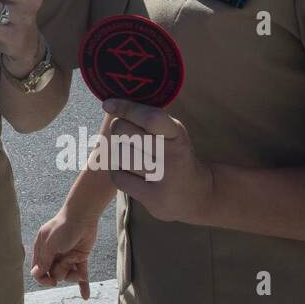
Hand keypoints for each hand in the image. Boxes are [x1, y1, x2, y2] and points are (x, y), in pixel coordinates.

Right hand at [30, 210, 97, 299]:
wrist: (83, 216)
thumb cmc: (63, 228)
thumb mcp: (50, 245)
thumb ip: (43, 261)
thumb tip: (36, 274)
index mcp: (42, 250)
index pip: (38, 271)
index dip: (43, 279)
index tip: (52, 282)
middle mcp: (53, 255)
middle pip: (54, 275)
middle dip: (61, 271)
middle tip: (67, 260)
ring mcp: (67, 257)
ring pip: (68, 276)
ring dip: (74, 272)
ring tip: (77, 259)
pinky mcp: (80, 257)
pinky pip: (81, 274)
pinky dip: (84, 285)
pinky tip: (86, 296)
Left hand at [103, 99, 216, 224]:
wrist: (196, 194)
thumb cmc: (174, 155)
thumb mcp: (171, 133)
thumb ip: (147, 118)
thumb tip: (109, 105)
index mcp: (177, 134)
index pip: (149, 117)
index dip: (125, 108)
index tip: (108, 105)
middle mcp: (173, 155)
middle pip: (125, 132)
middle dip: (118, 130)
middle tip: (126, 136)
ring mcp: (163, 178)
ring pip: (120, 154)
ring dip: (119, 153)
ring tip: (132, 157)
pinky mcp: (153, 198)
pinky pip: (118, 176)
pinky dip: (118, 172)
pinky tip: (131, 173)